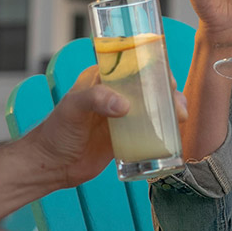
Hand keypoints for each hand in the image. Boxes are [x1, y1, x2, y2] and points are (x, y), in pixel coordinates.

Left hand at [22, 68, 189, 189]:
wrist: (51, 166)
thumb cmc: (56, 132)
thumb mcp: (73, 108)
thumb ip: (96, 99)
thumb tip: (125, 106)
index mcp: (102, 79)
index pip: (132, 64)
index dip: (153, 65)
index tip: (167, 76)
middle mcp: (115, 94)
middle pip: (149, 86)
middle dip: (168, 91)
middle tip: (177, 103)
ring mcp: (121, 116)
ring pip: (153, 108)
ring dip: (171, 110)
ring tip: (180, 118)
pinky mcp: (125, 137)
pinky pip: (149, 130)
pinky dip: (164, 130)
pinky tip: (175, 134)